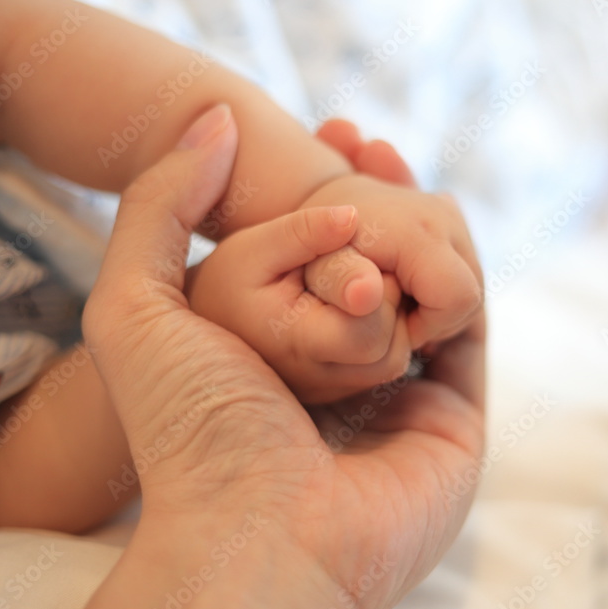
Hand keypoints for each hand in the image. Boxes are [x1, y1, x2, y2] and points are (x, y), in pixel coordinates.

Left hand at [83, 105, 485, 608]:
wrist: (254, 529)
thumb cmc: (189, 423)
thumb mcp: (133, 305)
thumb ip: (157, 205)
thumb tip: (214, 118)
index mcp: (275, 357)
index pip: (316, 260)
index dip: (325, 196)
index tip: (329, 135)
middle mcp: (340, 378)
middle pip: (379, 269)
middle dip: (380, 200)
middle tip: (363, 144)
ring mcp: (400, 399)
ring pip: (431, 290)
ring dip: (423, 229)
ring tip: (392, 171)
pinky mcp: (455, 419)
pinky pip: (470, 329)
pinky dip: (460, 279)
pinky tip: (433, 228)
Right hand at [185, 205, 411, 403]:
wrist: (213, 324)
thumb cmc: (231, 282)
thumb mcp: (255, 247)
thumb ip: (304, 232)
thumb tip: (351, 217)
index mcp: (297, 346)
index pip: (368, 331)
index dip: (376, 290)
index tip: (354, 259)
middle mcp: (321, 380)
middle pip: (391, 351)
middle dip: (388, 304)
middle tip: (361, 270)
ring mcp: (335, 391)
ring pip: (395, 361)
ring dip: (390, 319)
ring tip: (356, 288)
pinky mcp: (345, 389)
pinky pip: (385, 364)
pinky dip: (384, 332)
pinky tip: (357, 306)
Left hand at [304, 121, 483, 349]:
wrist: (300, 200)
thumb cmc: (298, 250)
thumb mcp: (302, 267)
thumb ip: (336, 281)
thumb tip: (367, 293)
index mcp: (416, 227)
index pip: (459, 298)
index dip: (424, 326)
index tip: (385, 327)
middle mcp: (444, 213)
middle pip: (470, 296)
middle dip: (432, 320)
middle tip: (380, 315)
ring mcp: (452, 213)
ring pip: (469, 290)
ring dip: (433, 308)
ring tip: (384, 301)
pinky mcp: (451, 220)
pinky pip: (460, 275)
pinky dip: (434, 292)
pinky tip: (398, 291)